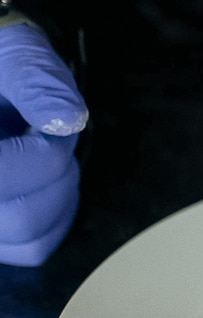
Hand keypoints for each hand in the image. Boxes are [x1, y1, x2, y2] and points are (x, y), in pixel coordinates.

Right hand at [0, 22, 87, 266]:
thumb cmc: (1, 60)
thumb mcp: (16, 56)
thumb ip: (36, 82)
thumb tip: (69, 120)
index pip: (3, 177)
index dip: (42, 156)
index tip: (47, 126)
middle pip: (23, 219)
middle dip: (56, 177)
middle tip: (49, 139)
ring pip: (33, 238)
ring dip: (59, 196)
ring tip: (41, 155)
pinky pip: (34, 248)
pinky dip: (55, 217)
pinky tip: (44, 181)